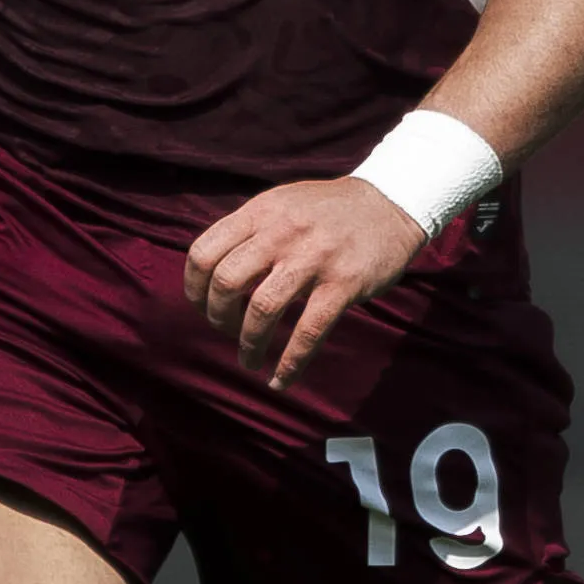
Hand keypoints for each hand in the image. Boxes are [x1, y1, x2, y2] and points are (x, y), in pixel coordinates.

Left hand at [183, 177, 432, 386]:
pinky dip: (291, 363)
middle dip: (218, 317)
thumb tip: (211, 276)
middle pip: (226, 282)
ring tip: (249, 360)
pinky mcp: (343, 284)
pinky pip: (309, 332)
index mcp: (260, 213)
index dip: (193, 288)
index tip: (201, 307)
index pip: (204, 252)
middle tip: (226, 331)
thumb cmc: (327, 211)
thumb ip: (248, 232)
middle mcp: (281, 233)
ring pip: (262, 309)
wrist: (390, 203)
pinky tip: (281, 380)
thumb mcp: (281, 205)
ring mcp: (313, 258)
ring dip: (249, 344)